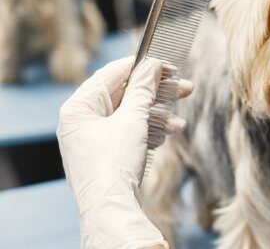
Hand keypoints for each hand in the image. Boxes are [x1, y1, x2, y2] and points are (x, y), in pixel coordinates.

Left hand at [57, 57, 192, 248]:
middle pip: (125, 95)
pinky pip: (129, 134)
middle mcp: (82, 121)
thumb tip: (152, 65)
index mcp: (79, 107)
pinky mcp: (106, 155)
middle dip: (157, 94)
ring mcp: (93, 139)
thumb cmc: (113, 163)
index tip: (167, 65)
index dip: (143, 67)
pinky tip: (166, 136)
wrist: (110, 210)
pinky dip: (149, 133)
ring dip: (158, 117)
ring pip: (131, 116)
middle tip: (186, 87)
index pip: (113, 74)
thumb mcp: (132, 120)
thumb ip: (143, 89)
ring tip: (180, 123)